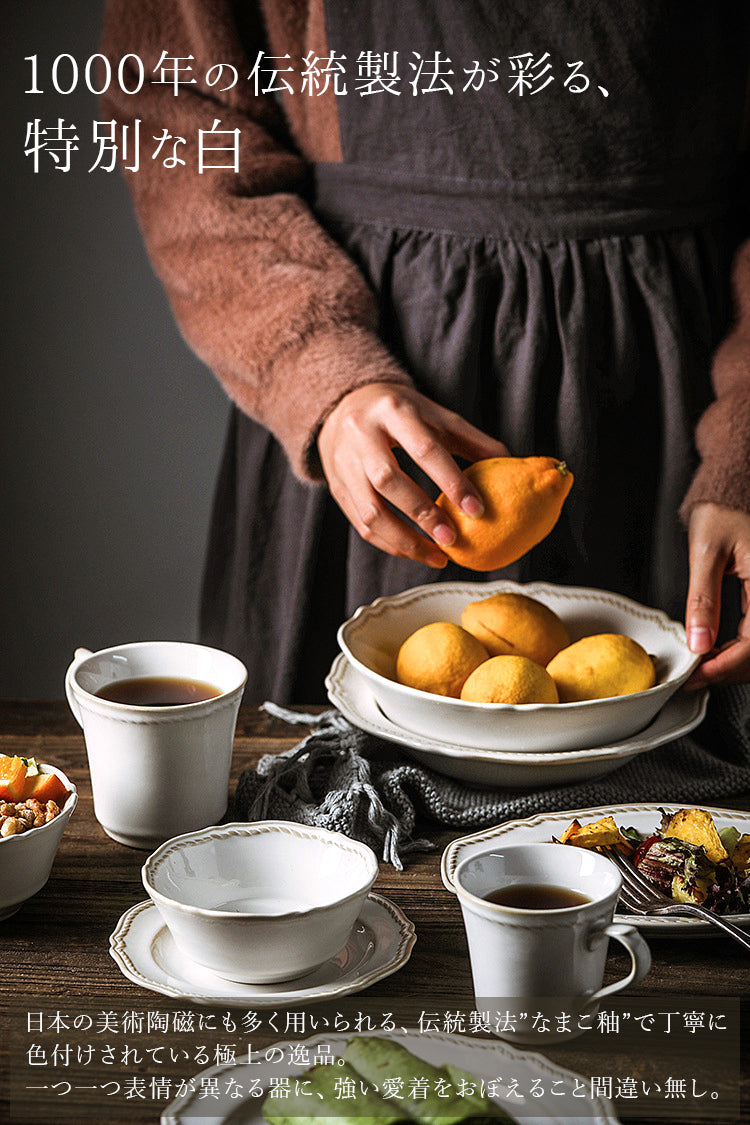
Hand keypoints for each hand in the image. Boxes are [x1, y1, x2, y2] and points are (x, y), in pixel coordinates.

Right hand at [317, 382, 507, 566]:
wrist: (342, 405)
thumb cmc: (398, 412)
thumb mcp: (433, 413)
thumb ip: (469, 438)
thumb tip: (510, 460)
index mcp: (392, 410)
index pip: (423, 448)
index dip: (451, 481)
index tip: (477, 510)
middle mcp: (361, 435)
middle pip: (389, 480)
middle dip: (422, 514)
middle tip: (452, 540)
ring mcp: (343, 463)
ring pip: (369, 510)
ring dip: (404, 539)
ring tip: (436, 556)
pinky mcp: (336, 487)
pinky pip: (361, 524)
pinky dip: (389, 543)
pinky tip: (415, 551)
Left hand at [684, 503, 749, 687]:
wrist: (738, 488)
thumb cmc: (725, 508)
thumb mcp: (707, 552)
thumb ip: (703, 599)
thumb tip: (698, 642)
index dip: (726, 665)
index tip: (698, 674)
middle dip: (730, 669)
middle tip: (696, 674)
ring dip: (737, 661)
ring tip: (704, 664)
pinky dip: (743, 647)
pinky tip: (720, 648)